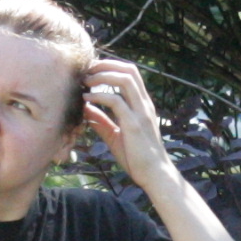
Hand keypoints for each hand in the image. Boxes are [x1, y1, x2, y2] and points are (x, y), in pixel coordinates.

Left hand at [82, 59, 175, 184]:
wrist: (154, 175)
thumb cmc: (137, 158)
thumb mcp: (115, 136)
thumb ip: (102, 122)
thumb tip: (85, 110)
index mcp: (142, 105)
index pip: (130, 74)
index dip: (111, 66)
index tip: (92, 71)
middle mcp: (144, 105)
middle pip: (129, 70)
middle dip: (106, 65)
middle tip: (87, 70)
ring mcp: (140, 113)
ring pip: (125, 80)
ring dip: (103, 76)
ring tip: (86, 82)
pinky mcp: (134, 125)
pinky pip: (116, 101)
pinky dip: (99, 96)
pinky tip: (88, 100)